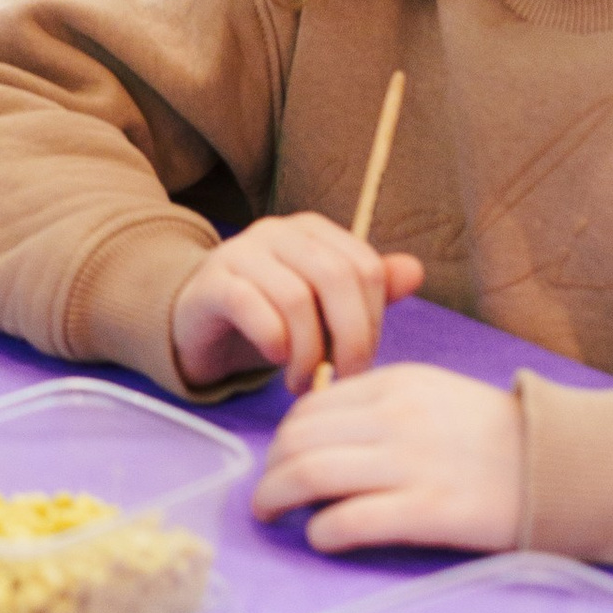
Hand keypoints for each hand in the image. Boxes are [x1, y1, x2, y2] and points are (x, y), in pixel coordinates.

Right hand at [169, 212, 423, 394]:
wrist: (197, 327)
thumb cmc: (269, 318)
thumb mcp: (323, 310)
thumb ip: (365, 292)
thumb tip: (415, 271)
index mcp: (313, 232)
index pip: (365, 267)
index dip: (373, 320)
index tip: (360, 361)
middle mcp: (278, 231)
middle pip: (336, 277)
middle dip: (349, 337)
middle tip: (341, 378)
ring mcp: (241, 252)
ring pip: (296, 297)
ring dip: (306, 350)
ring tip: (302, 381)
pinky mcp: (212, 282)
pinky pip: (251, 306)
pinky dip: (272, 341)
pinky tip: (275, 362)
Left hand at [253, 357, 524, 554]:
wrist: (568, 465)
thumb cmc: (500, 437)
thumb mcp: (437, 396)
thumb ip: (382, 405)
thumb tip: (321, 433)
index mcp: (397, 383)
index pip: (309, 408)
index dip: (283, 439)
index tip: (281, 462)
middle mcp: (396, 418)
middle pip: (298, 440)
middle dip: (270, 470)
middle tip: (267, 496)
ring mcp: (412, 465)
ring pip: (310, 474)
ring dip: (277, 498)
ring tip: (273, 516)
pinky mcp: (428, 512)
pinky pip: (349, 520)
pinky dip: (321, 532)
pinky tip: (321, 538)